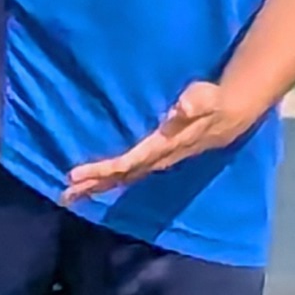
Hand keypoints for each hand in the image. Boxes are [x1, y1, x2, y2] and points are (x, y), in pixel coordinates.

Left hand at [65, 80, 264, 200]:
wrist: (229, 116)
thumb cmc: (211, 102)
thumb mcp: (204, 98)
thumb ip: (193, 104)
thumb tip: (181, 108)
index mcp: (161, 147)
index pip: (127, 162)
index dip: (102, 169)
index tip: (76, 173)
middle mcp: (156, 159)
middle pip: (119, 177)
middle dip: (92, 185)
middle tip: (65, 195)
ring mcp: (155, 162)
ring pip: (122, 179)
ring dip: (97, 187)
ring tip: (71, 195)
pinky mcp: (154, 159)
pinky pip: (128, 173)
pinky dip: (109, 180)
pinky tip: (94, 184)